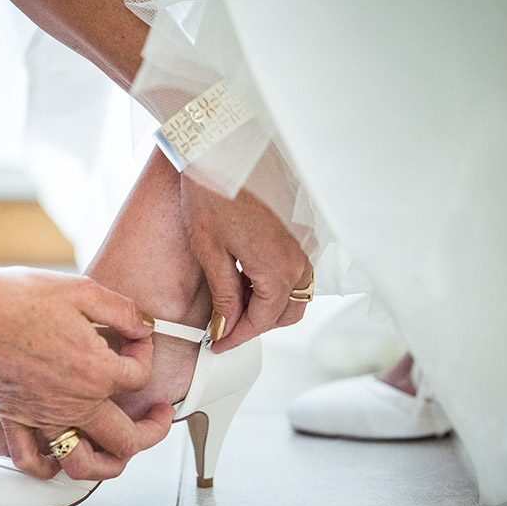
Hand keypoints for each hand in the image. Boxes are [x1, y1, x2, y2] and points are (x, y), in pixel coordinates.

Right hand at [0, 267, 174, 480]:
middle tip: (160, 416)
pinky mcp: (15, 419)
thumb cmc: (20, 296)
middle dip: (153, 431)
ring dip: (108, 464)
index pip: (141, 378)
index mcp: (96, 372)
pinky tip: (59, 459)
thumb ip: (123, 311)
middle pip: (128, 439)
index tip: (135, 340)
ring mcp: (43, 417)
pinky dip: (48, 468)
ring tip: (119, 451)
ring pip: (84, 465)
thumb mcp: (83, 290)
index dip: (146, 355)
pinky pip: (31, 460)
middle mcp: (74, 403)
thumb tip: (144, 327)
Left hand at [179, 155, 311, 350]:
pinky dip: (270, 291)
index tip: (218, 345)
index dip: (238, 337)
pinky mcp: (290, 240)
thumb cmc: (211, 200)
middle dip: (254, 326)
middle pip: (285, 314)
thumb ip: (224, 296)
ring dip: (265, 310)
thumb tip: (226, 327)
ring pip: (292, 298)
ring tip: (230, 308)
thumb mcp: (211, 254)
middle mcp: (295, 261)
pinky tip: (241, 285)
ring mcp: (296, 249)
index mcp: (276, 269)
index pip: (262, 320)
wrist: (220, 160)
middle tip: (223, 331)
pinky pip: (290, 278)